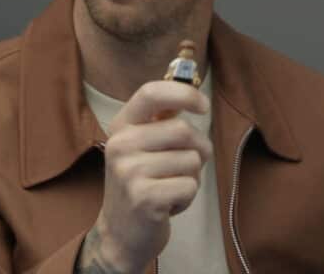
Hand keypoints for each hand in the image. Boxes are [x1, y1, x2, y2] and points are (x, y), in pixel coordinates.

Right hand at [77, 80, 212, 273]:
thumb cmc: (141, 184)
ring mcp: (129, 172)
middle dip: (198, 150)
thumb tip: (189, 90)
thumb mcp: (142, 146)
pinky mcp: (144, 198)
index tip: (203, 106)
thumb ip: (161, 120)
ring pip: (192, 160)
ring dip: (191, 178)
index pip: (151, 93)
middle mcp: (120, 145)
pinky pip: (190, 186)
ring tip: (169, 188)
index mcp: (121, 126)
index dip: (184, 94)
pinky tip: (167, 205)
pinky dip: (188, 198)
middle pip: (183, 130)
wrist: (120, 235)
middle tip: (183, 168)